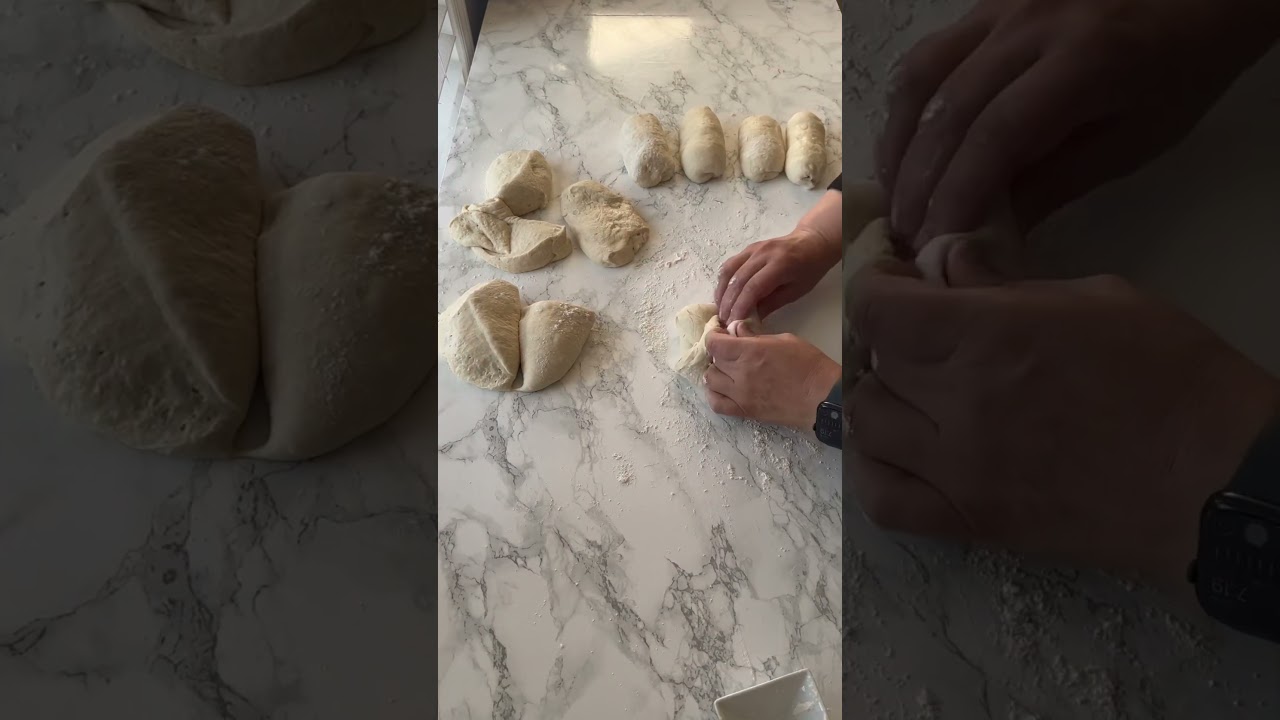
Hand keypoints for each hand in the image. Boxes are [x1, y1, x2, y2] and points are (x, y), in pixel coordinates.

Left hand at [704, 328, 839, 429]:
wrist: (821, 397)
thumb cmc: (808, 364)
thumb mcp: (783, 339)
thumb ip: (755, 335)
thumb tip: (736, 330)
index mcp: (749, 352)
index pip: (713, 343)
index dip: (714, 336)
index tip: (721, 334)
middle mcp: (740, 373)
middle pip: (713, 360)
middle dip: (719, 352)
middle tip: (731, 350)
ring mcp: (740, 395)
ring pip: (710, 380)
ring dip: (716, 372)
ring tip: (728, 369)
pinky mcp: (745, 411)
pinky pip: (716, 404)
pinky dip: (714, 395)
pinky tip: (723, 388)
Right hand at [715, 189, 842, 323]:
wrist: (812, 242)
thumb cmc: (809, 269)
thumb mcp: (796, 291)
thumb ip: (772, 304)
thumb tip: (750, 319)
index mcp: (780, 265)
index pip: (753, 287)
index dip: (740, 306)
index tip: (733, 322)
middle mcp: (763, 254)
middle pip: (738, 279)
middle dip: (728, 302)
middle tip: (723, 320)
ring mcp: (753, 249)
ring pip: (729, 270)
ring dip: (721, 291)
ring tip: (720, 309)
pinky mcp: (748, 248)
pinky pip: (731, 264)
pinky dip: (723, 281)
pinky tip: (723, 294)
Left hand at [847, 259, 1279, 587]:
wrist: (1218, 482)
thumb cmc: (1172, 374)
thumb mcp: (1097, 296)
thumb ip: (1006, 281)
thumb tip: (945, 263)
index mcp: (987, 338)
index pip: (878, 309)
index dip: (876, 286)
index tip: (899, 281)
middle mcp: (956, 404)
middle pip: (874, 363)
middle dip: (889, 338)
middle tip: (921, 332)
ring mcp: (956, 471)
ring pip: (865, 426)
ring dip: (880, 398)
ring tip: (913, 389)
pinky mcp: (968, 522)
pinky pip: (882, 500)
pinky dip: (873, 470)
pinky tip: (897, 450)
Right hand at [879, 0, 1279, 244]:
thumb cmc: (1178, 70)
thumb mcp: (1131, 140)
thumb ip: (1053, 184)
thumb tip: (983, 236)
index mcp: (1086, 59)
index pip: (996, 136)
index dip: (956, 195)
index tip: (934, 242)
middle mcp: (1034, 22)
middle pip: (949, 109)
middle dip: (918, 181)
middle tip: (904, 233)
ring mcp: (1003, 6)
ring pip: (923, 76)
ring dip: (899, 143)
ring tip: (895, 194)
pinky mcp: (987, 4)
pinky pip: (930, 55)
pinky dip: (908, 106)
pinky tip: (906, 146)